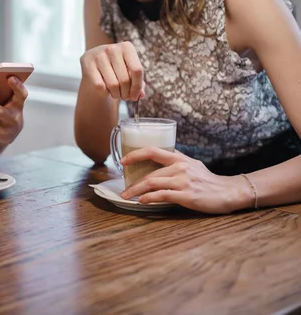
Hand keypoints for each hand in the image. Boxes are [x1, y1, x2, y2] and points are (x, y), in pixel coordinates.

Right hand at [80, 41, 144, 100]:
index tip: (135, 96)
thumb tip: (140, 95)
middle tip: (125, 97)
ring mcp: (98, 55)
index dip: (137, 87)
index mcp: (127, 47)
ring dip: (116, 94)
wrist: (94, 62)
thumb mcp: (128, 70)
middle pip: (125, 79)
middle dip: (126, 93)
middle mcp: (112, 49)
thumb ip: (138, 82)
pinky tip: (106, 90)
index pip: (137, 70)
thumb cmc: (116, 67)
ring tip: (116, 94)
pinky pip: (100, 86)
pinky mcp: (87, 64)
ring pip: (113, 85)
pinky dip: (104, 93)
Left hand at [119, 147, 254, 213]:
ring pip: (152, 183)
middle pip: (149, 173)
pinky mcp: (186, 195)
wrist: (229, 192)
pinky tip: (142, 201)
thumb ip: (175, 162)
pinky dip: (148, 198)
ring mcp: (183, 181)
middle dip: (132, 182)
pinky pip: (161, 195)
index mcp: (179, 158)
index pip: (152, 151)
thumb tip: (156, 162)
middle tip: (123, 190)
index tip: (122, 161)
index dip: (135, 154)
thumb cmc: (208, 180)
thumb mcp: (191, 164)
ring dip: (136, 191)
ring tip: (127, 196)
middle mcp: (179, 167)